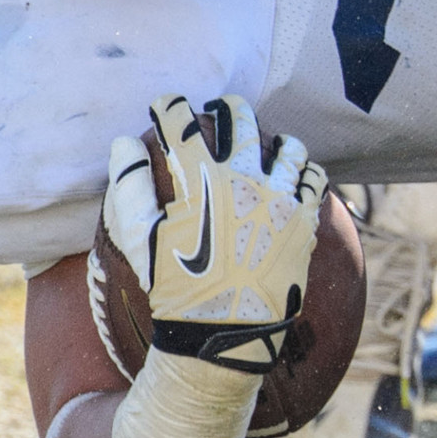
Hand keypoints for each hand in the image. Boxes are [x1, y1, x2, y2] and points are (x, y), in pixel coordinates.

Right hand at [104, 94, 326, 371]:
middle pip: (239, 121)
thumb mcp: (140, 240)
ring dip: (274, 139)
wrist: (224, 332)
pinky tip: (296, 174)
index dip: (169, 107)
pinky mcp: (305, 219)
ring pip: (287, 146)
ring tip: (269, 142)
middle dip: (226, 108)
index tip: (165, 105)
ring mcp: (280, 198)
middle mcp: (245, 179)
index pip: (180, 124)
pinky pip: (314, 179)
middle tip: (219, 109)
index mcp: (201, 180)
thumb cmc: (176, 286)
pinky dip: (305, 171)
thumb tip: (123, 144)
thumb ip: (128, 187)